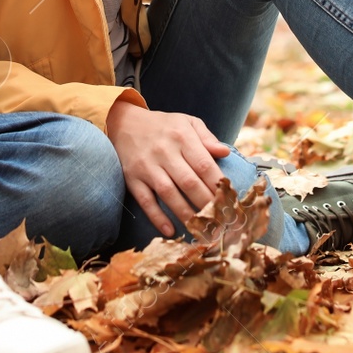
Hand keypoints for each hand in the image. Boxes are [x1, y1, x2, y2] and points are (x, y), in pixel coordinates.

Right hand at [105, 99, 230, 236]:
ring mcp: (147, 166)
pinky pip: (145, 201)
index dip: (218, 184)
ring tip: (201, 228)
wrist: (124, 123)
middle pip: (189, 182)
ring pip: (168, 194)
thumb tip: (225, 153)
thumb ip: (207, 137)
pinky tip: (170, 231)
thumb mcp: (187, 122)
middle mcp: (164, 152)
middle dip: (206, 203)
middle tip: (220, 220)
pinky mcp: (132, 178)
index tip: (229, 200)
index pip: (204, 164)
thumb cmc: (163, 126)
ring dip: (186, 213)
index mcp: (182, 136)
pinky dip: (157, 217)